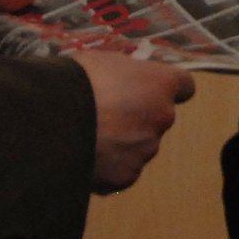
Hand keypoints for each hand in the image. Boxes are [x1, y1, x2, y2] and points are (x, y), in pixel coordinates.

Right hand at [74, 51, 194, 192]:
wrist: (53, 120)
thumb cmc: (79, 80)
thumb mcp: (104, 61)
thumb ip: (124, 75)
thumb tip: (124, 82)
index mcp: (160, 84)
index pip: (184, 86)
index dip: (166, 88)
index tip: (150, 90)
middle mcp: (162, 118)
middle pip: (158, 118)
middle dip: (138, 118)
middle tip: (106, 115)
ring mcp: (146, 151)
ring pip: (139, 147)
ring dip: (122, 143)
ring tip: (88, 137)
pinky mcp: (126, 176)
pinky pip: (121, 170)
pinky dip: (108, 166)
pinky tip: (84, 157)